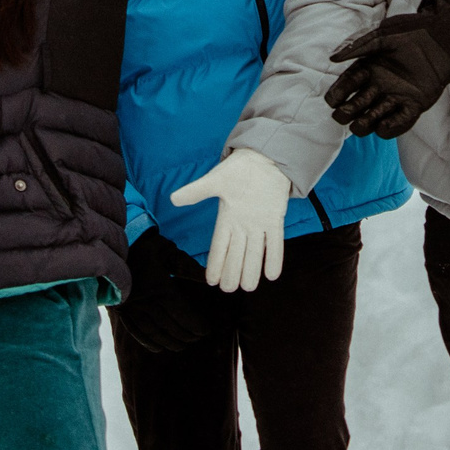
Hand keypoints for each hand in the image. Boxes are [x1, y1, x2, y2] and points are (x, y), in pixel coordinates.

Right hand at [112, 228, 219, 353]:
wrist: (113, 246)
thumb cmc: (146, 246)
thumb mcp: (169, 252)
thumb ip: (189, 268)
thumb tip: (211, 279)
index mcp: (160, 287)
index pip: (182, 314)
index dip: (195, 325)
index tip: (205, 331)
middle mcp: (146, 301)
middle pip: (169, 326)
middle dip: (185, 335)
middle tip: (196, 339)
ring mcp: (132, 307)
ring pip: (153, 332)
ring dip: (169, 342)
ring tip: (181, 346)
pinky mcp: (121, 309)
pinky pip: (135, 331)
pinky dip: (148, 342)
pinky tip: (158, 347)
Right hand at [169, 149, 289, 291]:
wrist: (263, 159)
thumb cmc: (237, 170)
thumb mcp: (215, 180)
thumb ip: (196, 191)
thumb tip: (173, 198)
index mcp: (226, 219)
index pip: (218, 246)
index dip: (215, 264)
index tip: (211, 282)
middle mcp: (242, 226)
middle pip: (236, 254)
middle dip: (233, 272)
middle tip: (229, 290)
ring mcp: (259, 224)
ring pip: (255, 252)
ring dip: (252, 269)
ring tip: (248, 287)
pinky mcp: (276, 220)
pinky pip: (275, 242)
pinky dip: (274, 257)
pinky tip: (272, 275)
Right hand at [325, 0, 449, 138]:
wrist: (445, 35)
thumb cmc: (412, 29)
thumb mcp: (382, 34)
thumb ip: (358, 46)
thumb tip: (332, 59)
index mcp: (368, 67)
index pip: (346, 86)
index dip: (337, 94)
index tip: (333, 99)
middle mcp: (379, 85)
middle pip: (356, 106)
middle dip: (347, 113)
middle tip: (345, 112)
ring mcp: (396, 96)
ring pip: (374, 118)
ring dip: (364, 124)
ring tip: (361, 123)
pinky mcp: (415, 104)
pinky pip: (400, 122)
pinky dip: (390, 128)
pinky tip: (382, 125)